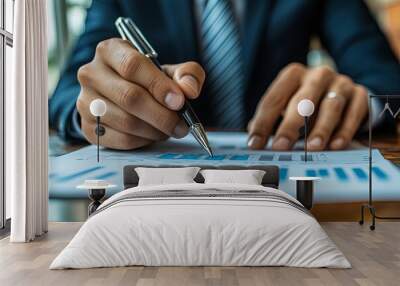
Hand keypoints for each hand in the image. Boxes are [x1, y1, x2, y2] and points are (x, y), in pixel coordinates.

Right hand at [76, 38, 204, 149]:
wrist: (122, 99)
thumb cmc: (148, 81)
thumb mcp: (169, 71)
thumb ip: (186, 74)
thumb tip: (189, 90)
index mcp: (110, 50)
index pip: (132, 66)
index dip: (159, 85)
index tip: (179, 102)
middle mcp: (91, 74)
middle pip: (130, 97)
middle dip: (162, 115)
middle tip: (182, 125)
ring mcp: (85, 102)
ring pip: (127, 122)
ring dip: (156, 130)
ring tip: (169, 129)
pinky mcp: (88, 128)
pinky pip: (121, 139)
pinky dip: (144, 141)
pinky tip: (153, 135)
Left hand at [247, 63, 367, 150]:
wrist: (341, 89)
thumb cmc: (306, 101)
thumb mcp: (286, 104)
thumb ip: (269, 119)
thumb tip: (254, 140)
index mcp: (293, 74)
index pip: (274, 99)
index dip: (263, 123)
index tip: (255, 144)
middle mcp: (317, 74)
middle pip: (302, 100)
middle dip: (290, 125)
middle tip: (281, 146)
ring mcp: (341, 83)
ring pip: (331, 106)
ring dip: (321, 128)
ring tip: (312, 148)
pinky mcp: (360, 94)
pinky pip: (354, 112)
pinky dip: (345, 130)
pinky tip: (335, 145)